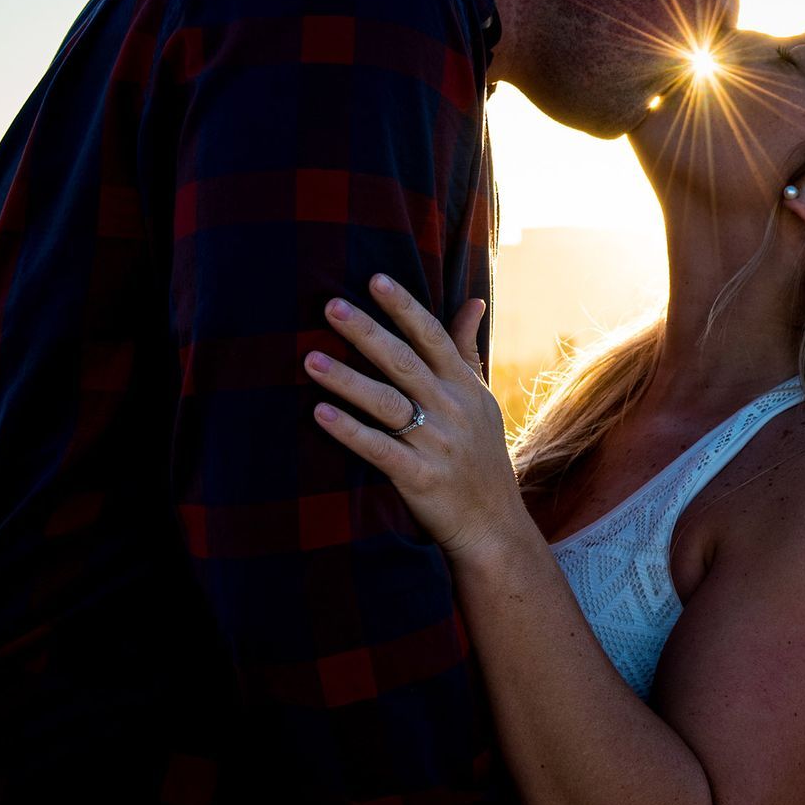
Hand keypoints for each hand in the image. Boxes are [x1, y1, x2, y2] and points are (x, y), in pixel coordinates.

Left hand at [307, 274, 522, 565]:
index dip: (404, 308)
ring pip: (387, 403)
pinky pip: (379, 450)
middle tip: (330, 306)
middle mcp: (451, 410)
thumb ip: (467, 351)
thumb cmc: (481, 456)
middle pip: (404, 363)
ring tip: (310, 359)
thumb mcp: (480, 401)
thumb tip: (474, 301)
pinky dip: (350, 431)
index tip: (375, 279)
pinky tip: (319, 414)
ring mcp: (436, 444)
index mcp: (464, 387)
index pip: (433, 337)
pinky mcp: (420, 478)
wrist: (494, 525)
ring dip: (347, 380)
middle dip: (367, 332)